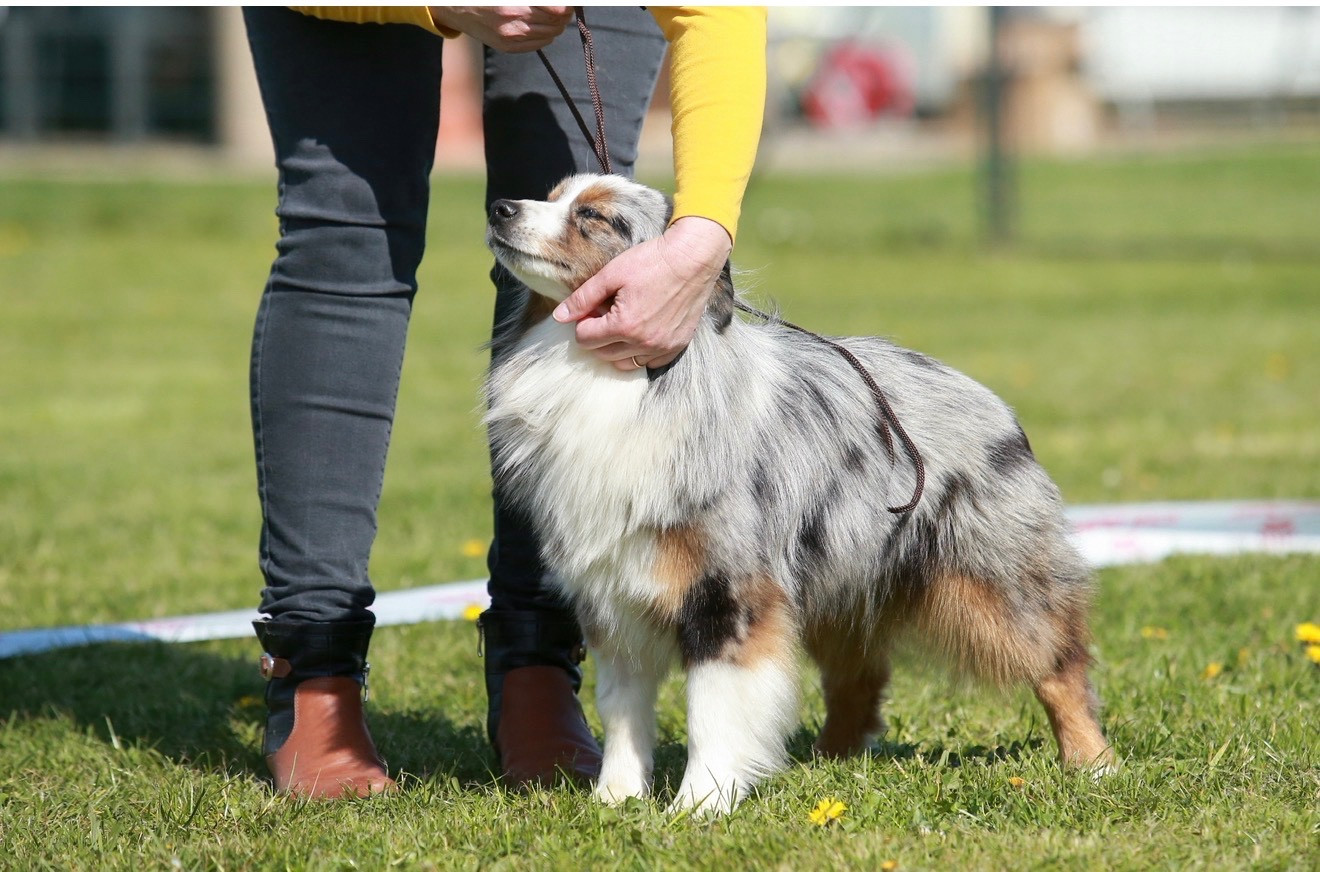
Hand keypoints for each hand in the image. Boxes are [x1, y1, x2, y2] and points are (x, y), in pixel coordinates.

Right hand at [428, 7, 572, 52]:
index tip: (569, 2)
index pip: (558, 9)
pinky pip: (540, 44)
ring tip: (551, 14)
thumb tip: (562, 4)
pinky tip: (539, 25)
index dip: (568, 5)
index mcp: (517, 4)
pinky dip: (546, 34)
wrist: (457, 9)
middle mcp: (515, 23)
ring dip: (556, 24)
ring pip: (551, 34)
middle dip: (564, 14)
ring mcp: (512, 38)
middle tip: (563, 7)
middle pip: (557, 22)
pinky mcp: (509, 48)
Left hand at [552, 217, 732, 370]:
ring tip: (622, 323)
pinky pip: (649, 363)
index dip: (583, 322)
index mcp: (623, 325)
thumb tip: (559, 316)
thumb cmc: (652, 261)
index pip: (585, 339)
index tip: (592, 308)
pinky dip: (640, 353)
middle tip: (606, 313)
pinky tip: (641, 332)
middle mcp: (643, 343)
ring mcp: (662, 347)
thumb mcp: (611, 274)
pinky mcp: (677, 347)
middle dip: (598, 335)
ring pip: (625, 363)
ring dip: (617, 348)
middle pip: (602, 353)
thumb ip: (583, 298)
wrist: (693, 259)